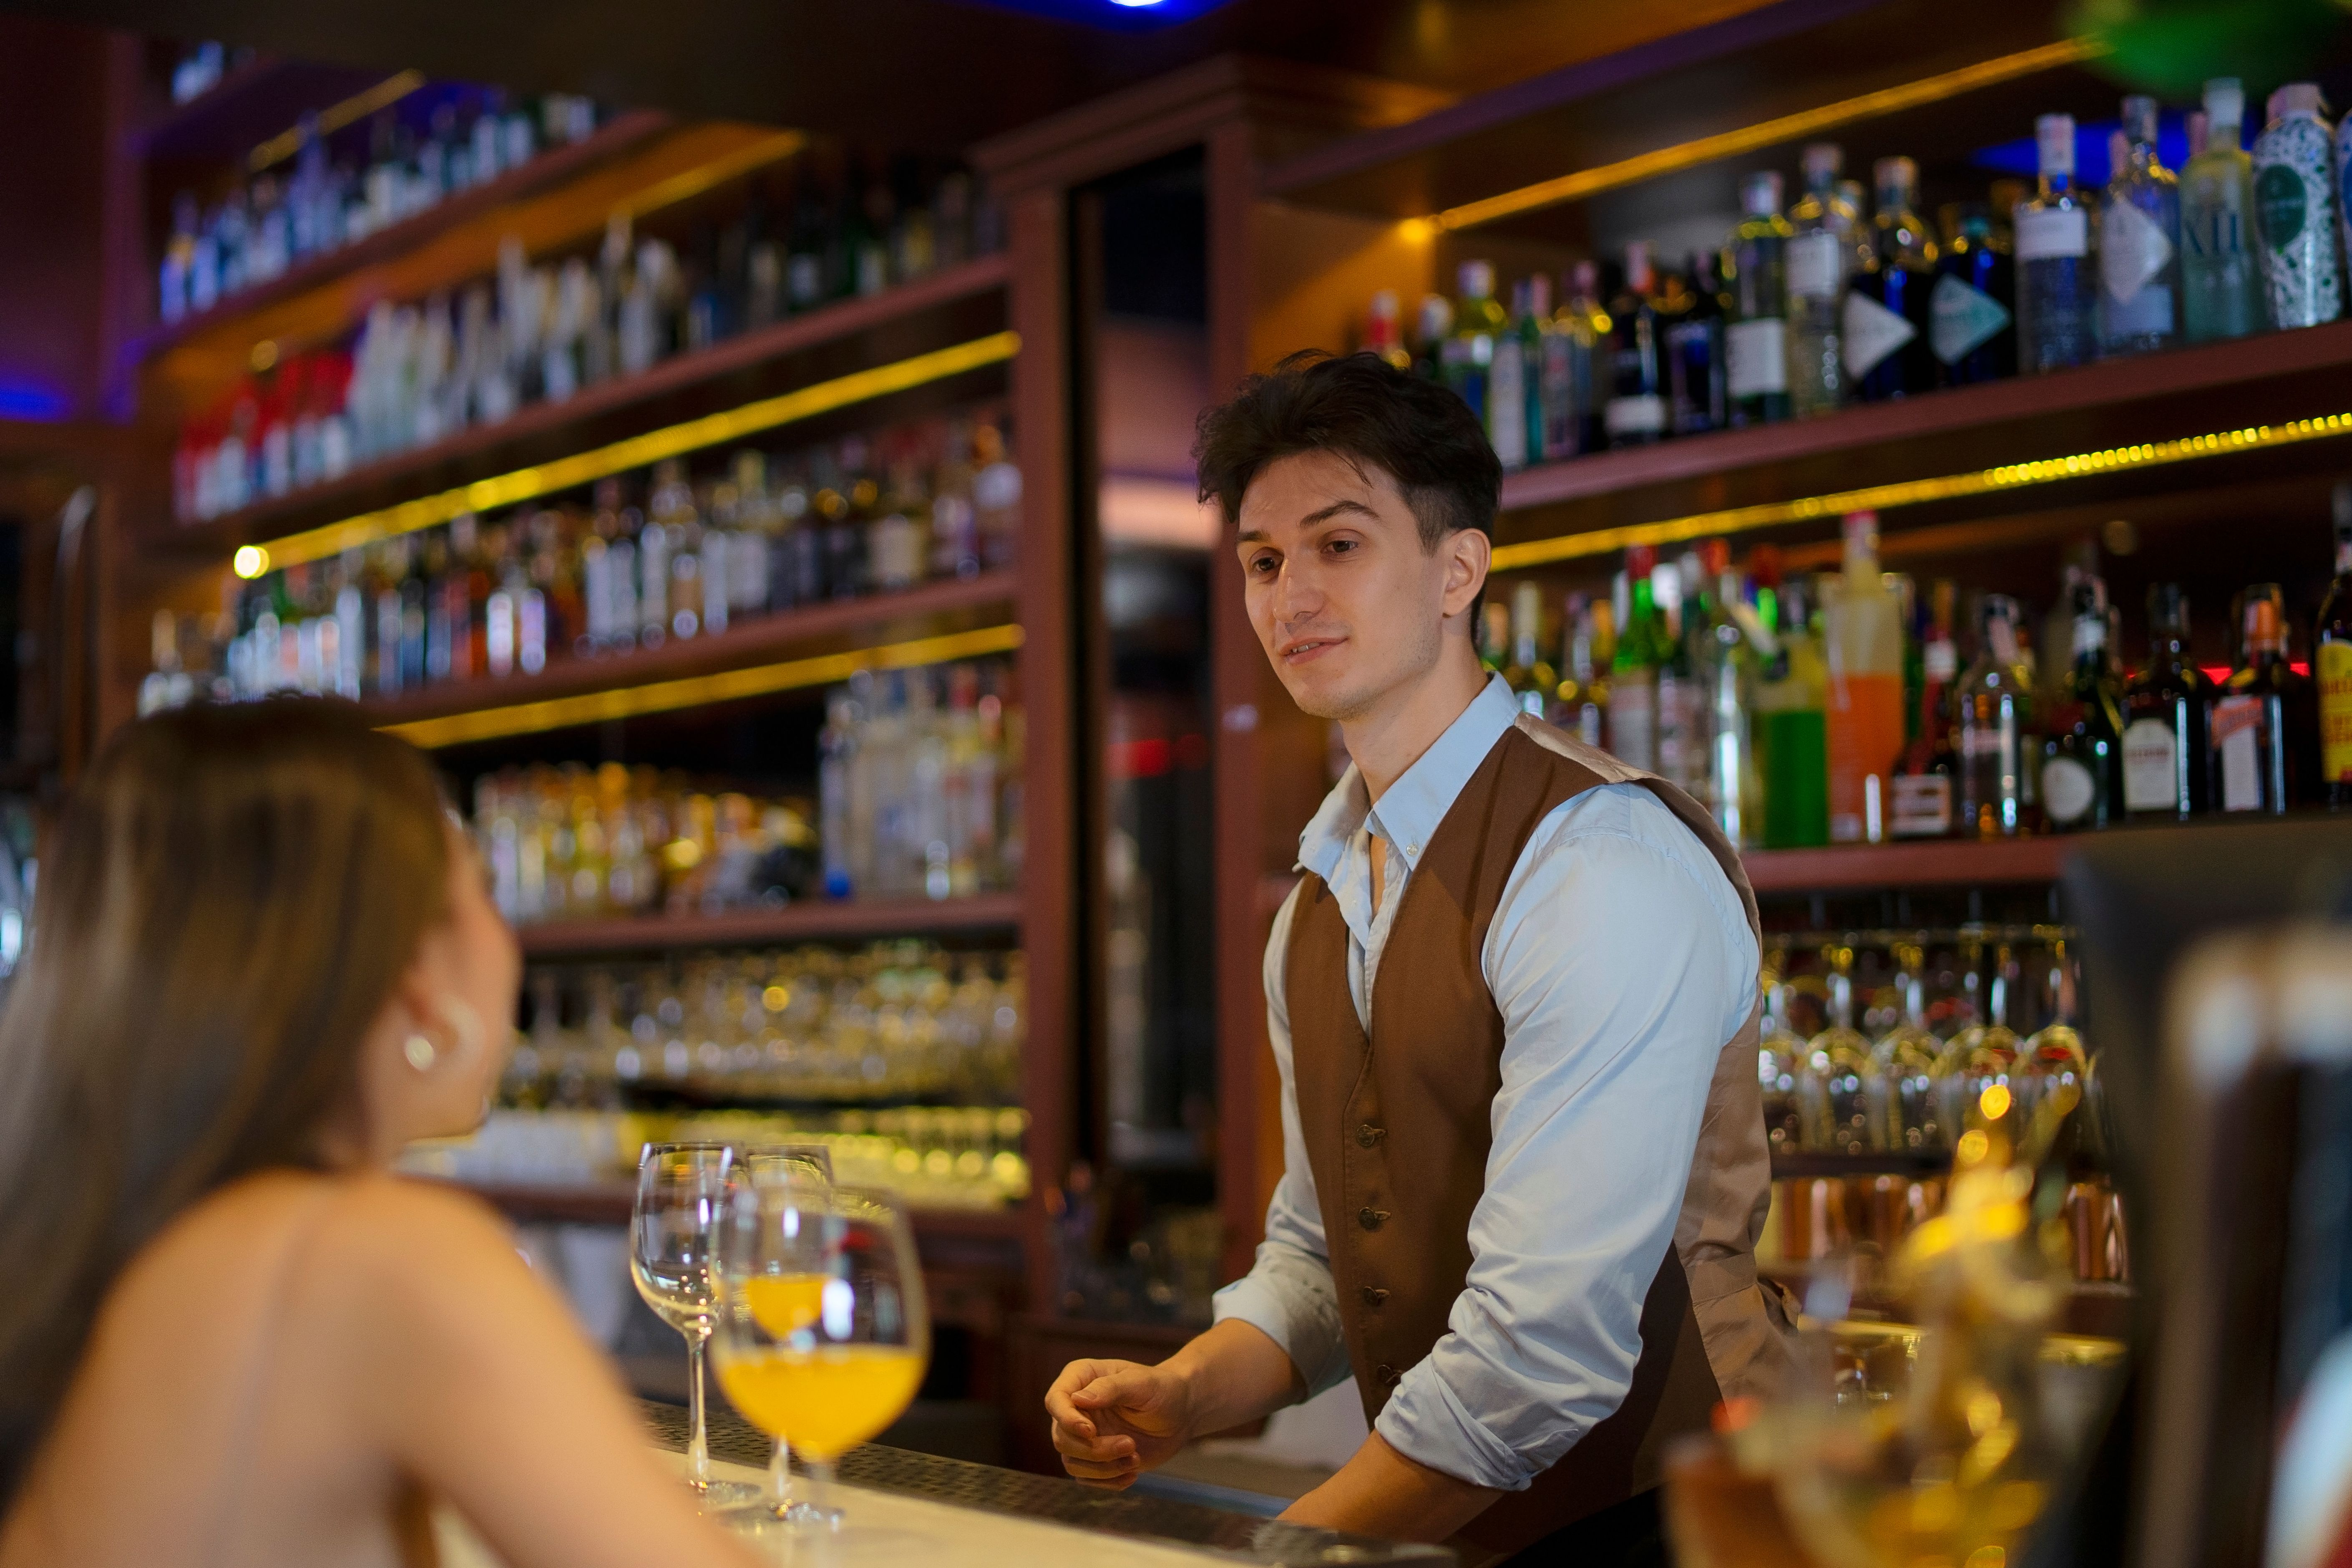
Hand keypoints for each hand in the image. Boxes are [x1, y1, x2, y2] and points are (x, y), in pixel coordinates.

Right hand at [1043, 1357, 1196, 1488]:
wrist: (1181, 1413)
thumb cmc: (1162, 1389)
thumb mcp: (1141, 1383)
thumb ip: (1110, 1388)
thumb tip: (1078, 1400)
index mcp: (1081, 1379)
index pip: (1055, 1400)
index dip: (1067, 1419)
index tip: (1091, 1431)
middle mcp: (1076, 1408)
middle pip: (1062, 1438)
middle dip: (1095, 1449)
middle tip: (1130, 1444)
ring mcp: (1083, 1436)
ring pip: (1072, 1462)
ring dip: (1103, 1467)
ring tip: (1135, 1457)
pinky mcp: (1095, 1459)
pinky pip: (1086, 1479)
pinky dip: (1108, 1481)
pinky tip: (1133, 1473)